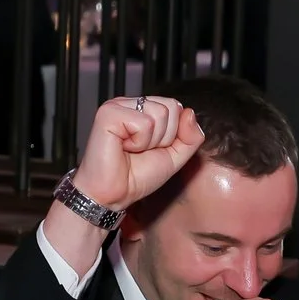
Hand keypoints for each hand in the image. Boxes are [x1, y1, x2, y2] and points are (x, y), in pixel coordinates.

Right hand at [72, 94, 204, 213]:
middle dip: (163, 137)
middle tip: (140, 150)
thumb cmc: (136, 177)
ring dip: (150, 141)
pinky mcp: (108, 114)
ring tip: (132, 149)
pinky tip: (123, 147)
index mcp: (142, 109)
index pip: (175, 107)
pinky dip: (139, 142)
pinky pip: (144, 123)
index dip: (172, 134)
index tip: (152, 149)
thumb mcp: (175, 156)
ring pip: (159, 114)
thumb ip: (190, 136)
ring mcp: (117, 106)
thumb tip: (190, 112)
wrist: (114, 195)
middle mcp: (129, 104)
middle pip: (170, 108)